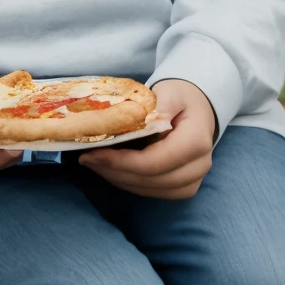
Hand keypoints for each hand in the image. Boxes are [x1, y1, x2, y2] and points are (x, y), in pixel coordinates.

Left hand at [78, 79, 215, 199]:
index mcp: (196, 141)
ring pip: (151, 190)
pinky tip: (111, 171)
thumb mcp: (169, 92)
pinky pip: (154, 192)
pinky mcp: (183, 186)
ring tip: (94, 164)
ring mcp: (193, 180)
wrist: (197, 108)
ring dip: (119, 180)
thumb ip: (155, 106)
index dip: (123, 162)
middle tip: (86, 159)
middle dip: (115, 172)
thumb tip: (134, 120)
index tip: (94, 152)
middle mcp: (198, 166)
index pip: (155, 161)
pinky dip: (130, 183)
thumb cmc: (180, 97)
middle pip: (152, 180)